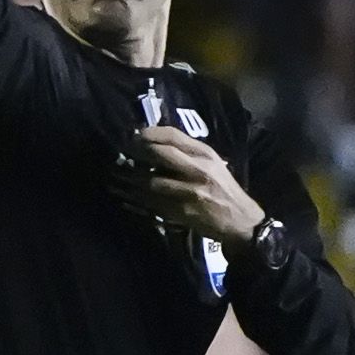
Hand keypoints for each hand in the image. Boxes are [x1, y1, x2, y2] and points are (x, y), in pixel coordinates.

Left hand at [114, 125, 268, 243]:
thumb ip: (188, 153)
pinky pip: (152, 204)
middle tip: (120, 153)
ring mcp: (190, 192)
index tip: (133, 135)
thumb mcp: (212, 164)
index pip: (173, 136)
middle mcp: (198, 170)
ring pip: (151, 182)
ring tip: (114, 177)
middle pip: (161, 154)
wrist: (240, 221)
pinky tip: (122, 197)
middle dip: (137, 153)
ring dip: (129, 179)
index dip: (149, 134)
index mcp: (205, 155)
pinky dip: (134, 200)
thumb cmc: (224, 189)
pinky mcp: (183, 212)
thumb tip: (154, 143)